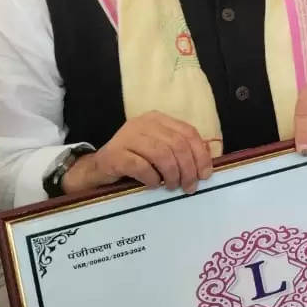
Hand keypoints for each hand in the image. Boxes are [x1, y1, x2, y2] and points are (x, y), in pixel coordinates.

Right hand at [61, 111, 212, 194]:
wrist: (98, 169)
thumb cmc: (135, 161)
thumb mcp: (160, 151)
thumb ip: (181, 151)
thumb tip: (208, 161)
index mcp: (158, 119)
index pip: (188, 132)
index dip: (201, 154)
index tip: (205, 175)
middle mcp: (143, 123)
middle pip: (177, 144)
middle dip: (188, 169)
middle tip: (189, 187)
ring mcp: (127, 136)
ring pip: (162, 154)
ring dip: (172, 175)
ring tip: (172, 187)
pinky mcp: (115, 154)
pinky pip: (141, 167)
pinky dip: (152, 179)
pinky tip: (153, 186)